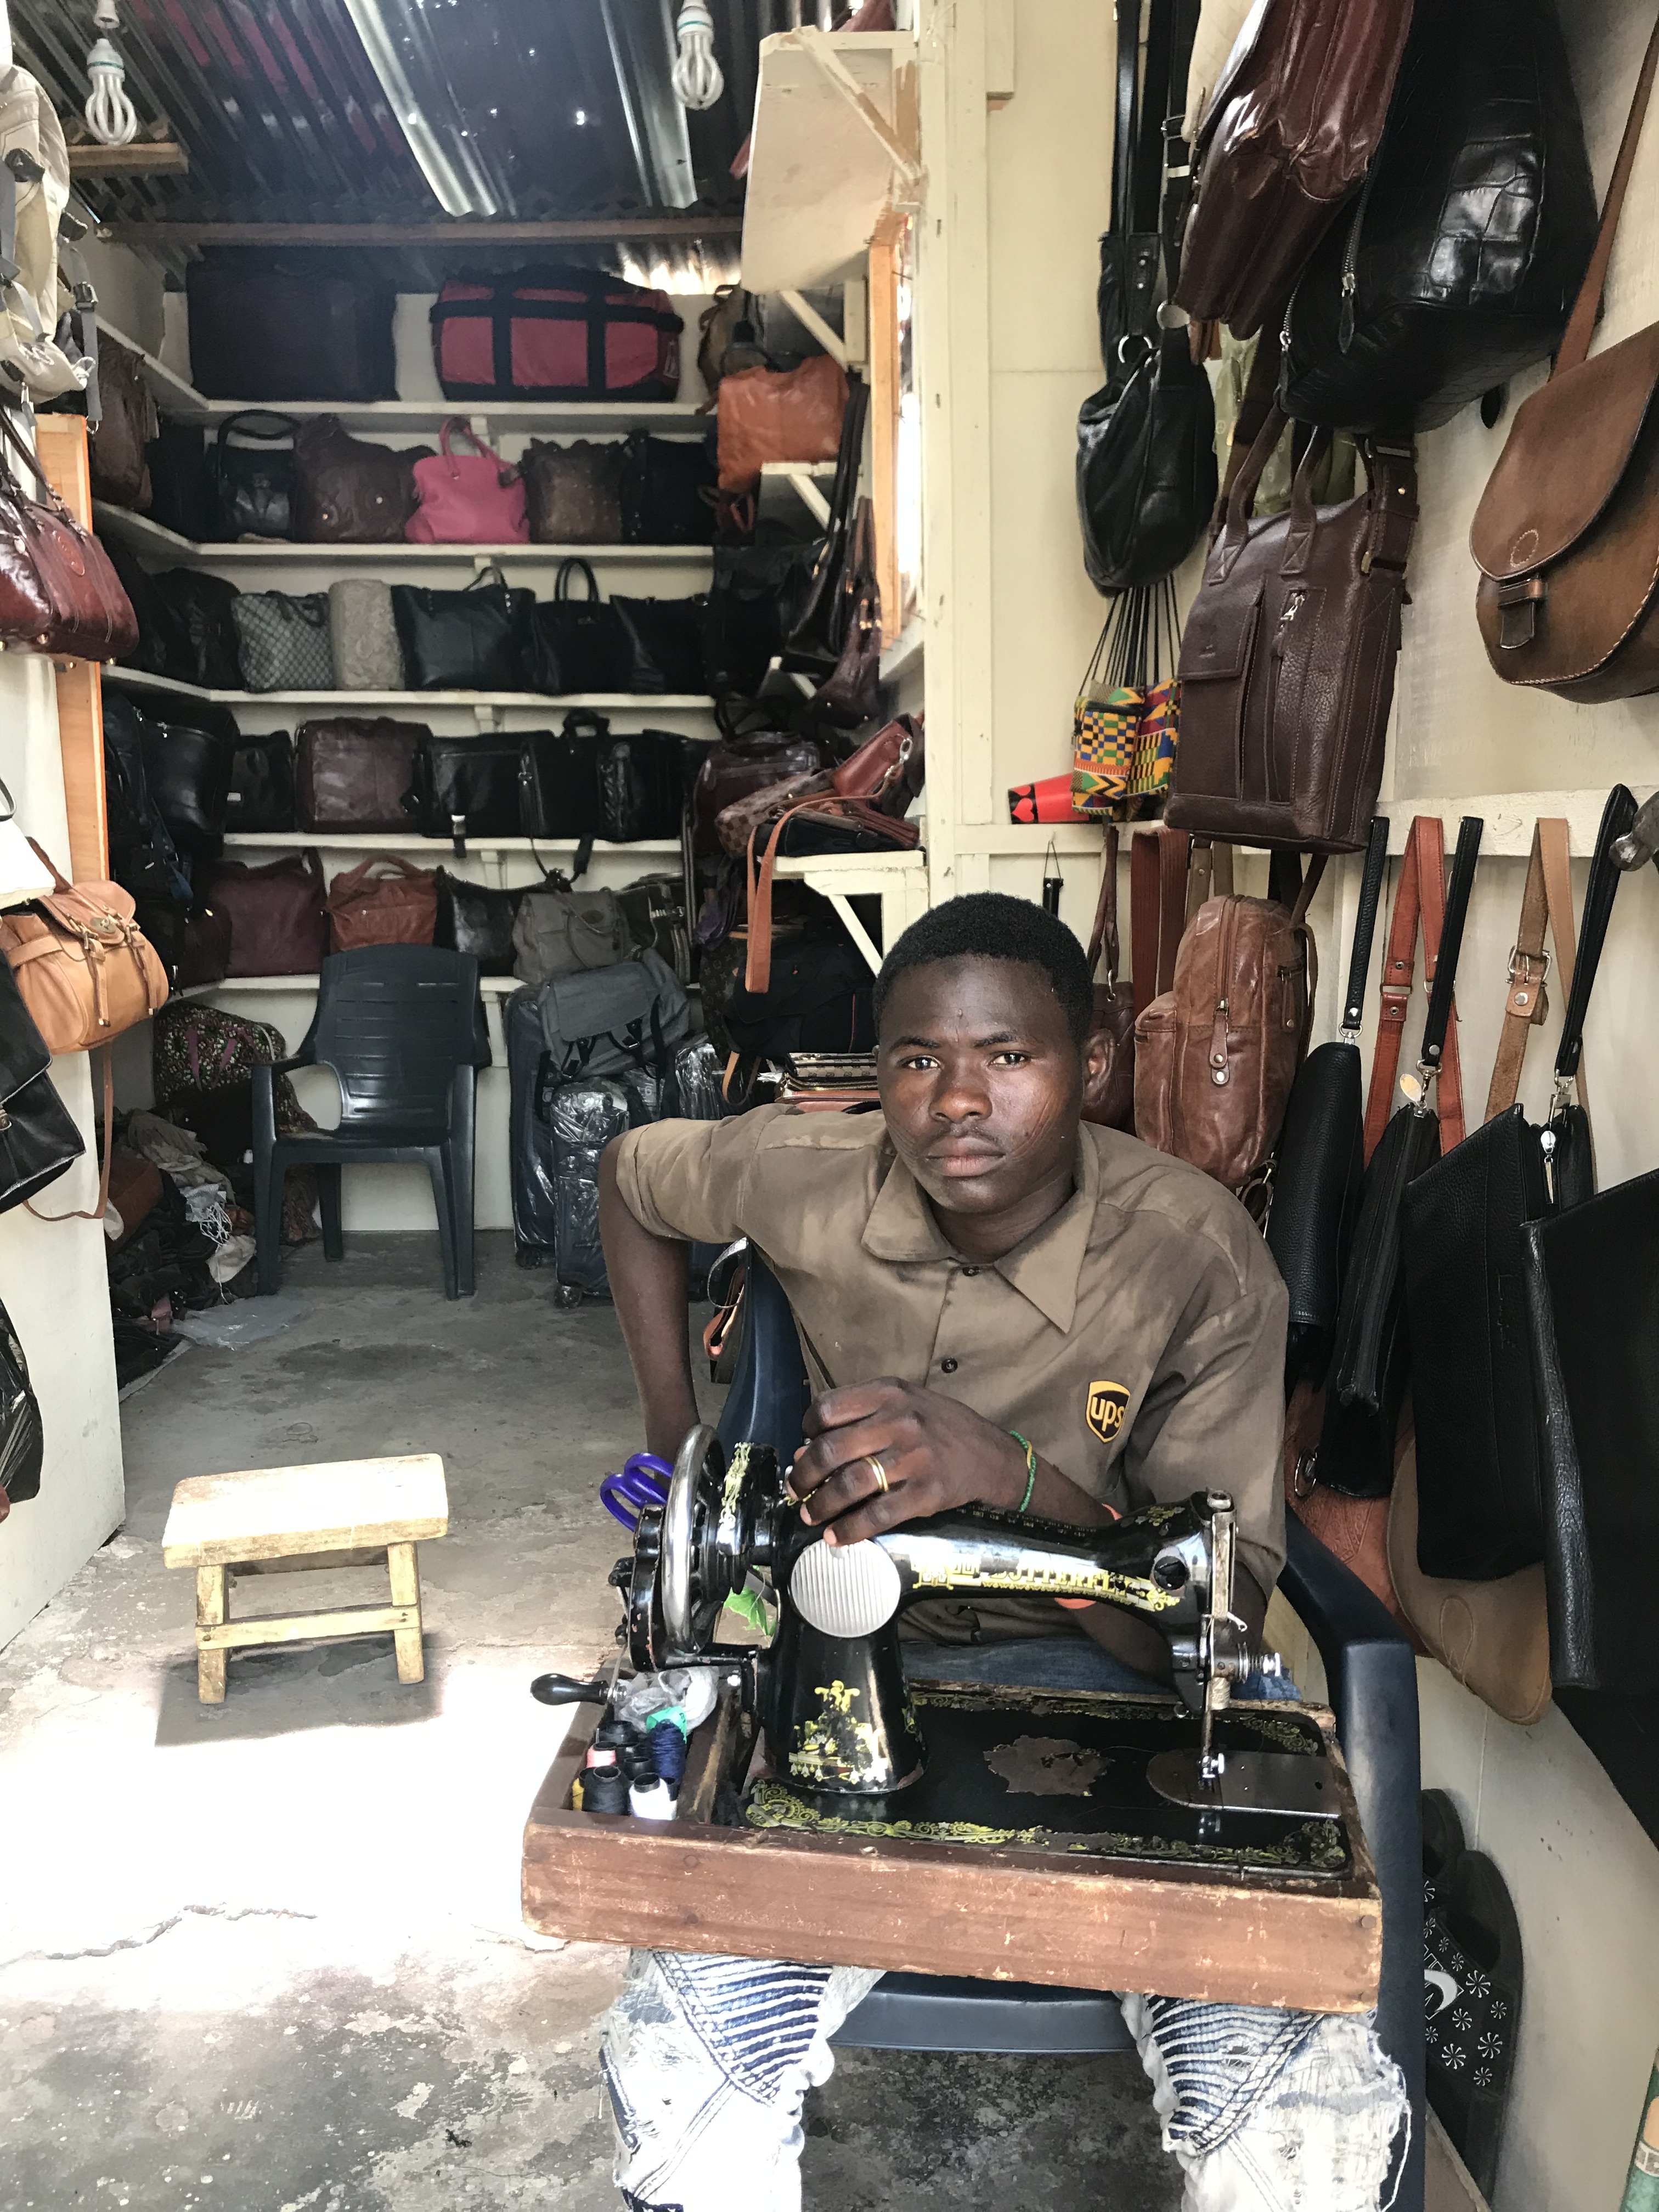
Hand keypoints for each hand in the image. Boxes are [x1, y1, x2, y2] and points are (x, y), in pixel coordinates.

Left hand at [788, 1379, 1027, 1546]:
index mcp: (889, 1393)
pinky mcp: (926, 1493)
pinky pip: (878, 1515)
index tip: (804, 1446)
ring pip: (850, 1484)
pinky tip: (836, 1537)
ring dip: (822, 1504)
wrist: (991, 1455)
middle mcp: (900, 1421)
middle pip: (831, 1448)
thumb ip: (858, 1418)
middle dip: (804, 1475)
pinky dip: (851, 1529)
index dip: (807, 1430)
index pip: (828, 1408)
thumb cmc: (939, 1427)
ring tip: (811, 1514)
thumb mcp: (904, 1404)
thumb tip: (803, 1449)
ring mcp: (914, 1458)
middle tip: (795, 1490)